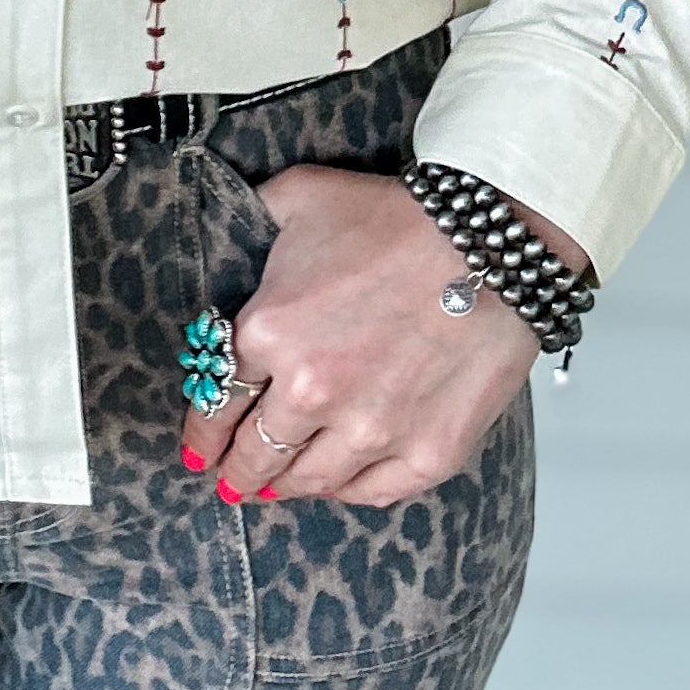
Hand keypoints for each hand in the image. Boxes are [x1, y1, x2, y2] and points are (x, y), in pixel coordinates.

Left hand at [183, 165, 586, 509]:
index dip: (202, 431)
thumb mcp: (301, 196)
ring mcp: (372, 430)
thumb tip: (230, 226)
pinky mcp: (426, 454)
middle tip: (228, 482)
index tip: (197, 449)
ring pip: (310, 480)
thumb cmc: (398, 218)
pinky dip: (348, 491)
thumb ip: (254, 219)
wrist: (492, 244)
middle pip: (257, 452)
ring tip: (276, 490)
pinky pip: (372, 493)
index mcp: (270, 331)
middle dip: (236, 470)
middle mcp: (312, 392)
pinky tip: (337, 484)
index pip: (217, 398)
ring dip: (286, 486)